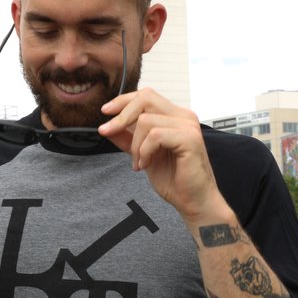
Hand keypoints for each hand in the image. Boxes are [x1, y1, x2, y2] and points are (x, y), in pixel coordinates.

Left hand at [98, 88, 223, 221]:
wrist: (192, 201)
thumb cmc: (174, 179)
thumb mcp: (142, 154)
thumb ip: (127, 139)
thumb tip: (107, 126)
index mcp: (175, 117)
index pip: (146, 96)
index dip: (123, 101)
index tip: (105, 111)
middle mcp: (183, 117)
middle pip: (145, 99)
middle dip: (122, 117)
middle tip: (108, 132)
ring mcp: (188, 126)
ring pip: (146, 120)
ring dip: (135, 144)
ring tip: (140, 162)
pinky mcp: (189, 139)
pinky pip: (155, 135)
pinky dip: (145, 151)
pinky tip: (147, 164)